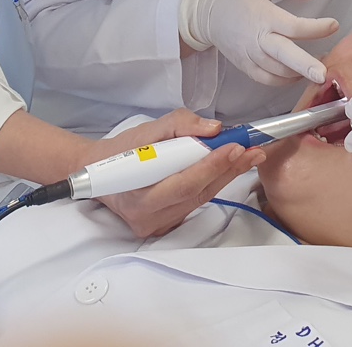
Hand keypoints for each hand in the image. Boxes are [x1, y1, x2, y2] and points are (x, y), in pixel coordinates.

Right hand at [91, 110, 265, 237]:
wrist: (98, 173)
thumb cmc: (121, 151)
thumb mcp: (146, 130)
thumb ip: (180, 125)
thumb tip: (214, 129)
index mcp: (138, 195)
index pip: (183, 183)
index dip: (211, 165)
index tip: (235, 146)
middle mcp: (148, 217)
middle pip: (198, 193)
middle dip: (228, 169)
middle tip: (253, 150)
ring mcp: (158, 225)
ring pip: (200, 199)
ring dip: (226, 176)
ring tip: (248, 156)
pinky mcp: (167, 225)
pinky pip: (196, 203)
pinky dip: (213, 183)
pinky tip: (228, 168)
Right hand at [180, 0, 338, 85]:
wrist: (206, 13)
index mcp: (262, 16)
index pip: (293, 26)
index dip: (316, 28)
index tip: (333, 24)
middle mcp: (256, 39)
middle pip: (284, 56)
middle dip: (305, 66)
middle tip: (323, 75)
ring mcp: (249, 56)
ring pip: (278, 71)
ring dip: (300, 72)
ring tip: (318, 68)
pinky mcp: (245, 67)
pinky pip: (267, 80)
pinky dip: (284, 81)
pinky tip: (298, 74)